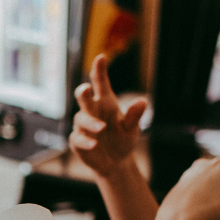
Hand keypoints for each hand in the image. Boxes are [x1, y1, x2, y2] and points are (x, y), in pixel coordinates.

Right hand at [69, 54, 146, 179]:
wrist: (116, 162)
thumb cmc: (123, 139)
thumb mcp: (132, 129)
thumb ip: (134, 116)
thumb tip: (142, 101)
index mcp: (106, 102)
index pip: (101, 83)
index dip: (100, 70)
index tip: (101, 57)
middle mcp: (92, 111)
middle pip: (84, 97)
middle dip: (83, 92)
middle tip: (86, 89)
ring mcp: (83, 126)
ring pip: (81, 119)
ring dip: (91, 123)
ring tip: (102, 128)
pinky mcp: (77, 141)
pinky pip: (77, 138)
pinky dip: (85, 141)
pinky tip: (94, 144)